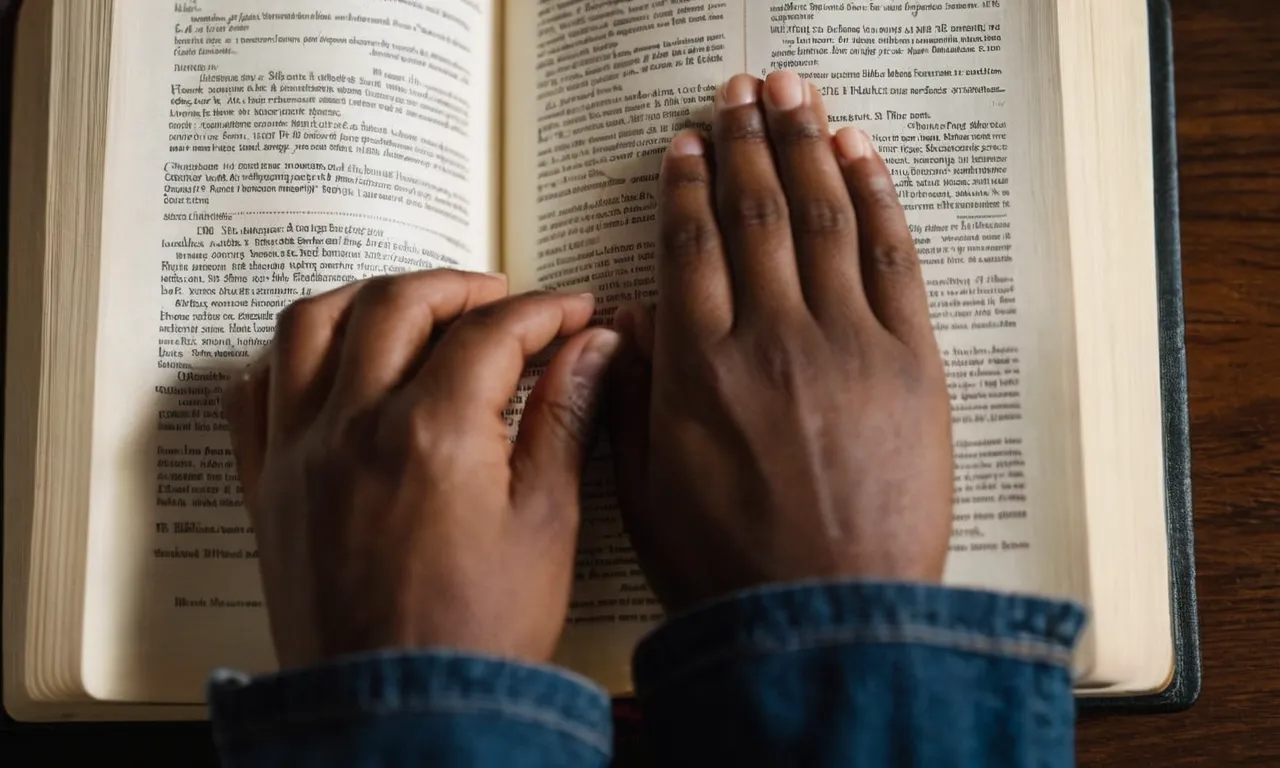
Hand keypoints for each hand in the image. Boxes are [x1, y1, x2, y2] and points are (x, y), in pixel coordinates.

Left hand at [223, 271, 620, 668]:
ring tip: (413, 308)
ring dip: (368, 297)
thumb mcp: (547, 523)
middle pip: (399, 304)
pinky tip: (330, 362)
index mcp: (433, 433)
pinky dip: (291, 355)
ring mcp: (298, 453)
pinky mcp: (266, 486)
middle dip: (461, 287)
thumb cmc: (480, 631)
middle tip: (503, 301)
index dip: (544, 311)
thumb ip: (566, 419)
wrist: (399, 712)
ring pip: (312, 324)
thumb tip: (596, 348)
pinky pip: (254, 391)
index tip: (576, 313)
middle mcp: (353, 426)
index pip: (492, 332)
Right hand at [610, 72, 952, 613]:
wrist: (829, 619)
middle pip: (756, 214)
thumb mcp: (645, 488)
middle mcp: (772, 339)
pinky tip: (861, 154)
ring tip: (792, 93)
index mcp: (701, 368)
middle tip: (740, 89)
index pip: (690, 245)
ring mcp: (849, 346)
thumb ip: (633, 396)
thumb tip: (628, 319)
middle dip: (746, 140)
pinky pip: (894, 260)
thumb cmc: (729, 565)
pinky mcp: (914, 365)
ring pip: (823, 218)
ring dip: (805, 145)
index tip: (686, 142)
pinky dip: (877, 198)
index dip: (688, 183)